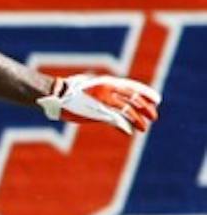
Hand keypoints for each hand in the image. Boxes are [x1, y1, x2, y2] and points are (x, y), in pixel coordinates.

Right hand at [38, 74, 160, 135]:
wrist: (56, 94)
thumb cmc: (70, 89)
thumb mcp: (90, 84)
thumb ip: (103, 88)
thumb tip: (110, 90)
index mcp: (108, 82)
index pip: (134, 87)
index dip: (147, 94)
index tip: (157, 101)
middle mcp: (109, 90)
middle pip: (135, 99)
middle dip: (146, 109)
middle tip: (154, 116)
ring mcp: (105, 102)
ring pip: (129, 111)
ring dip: (138, 120)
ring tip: (143, 128)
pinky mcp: (98, 113)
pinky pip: (116, 121)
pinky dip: (124, 127)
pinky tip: (129, 132)